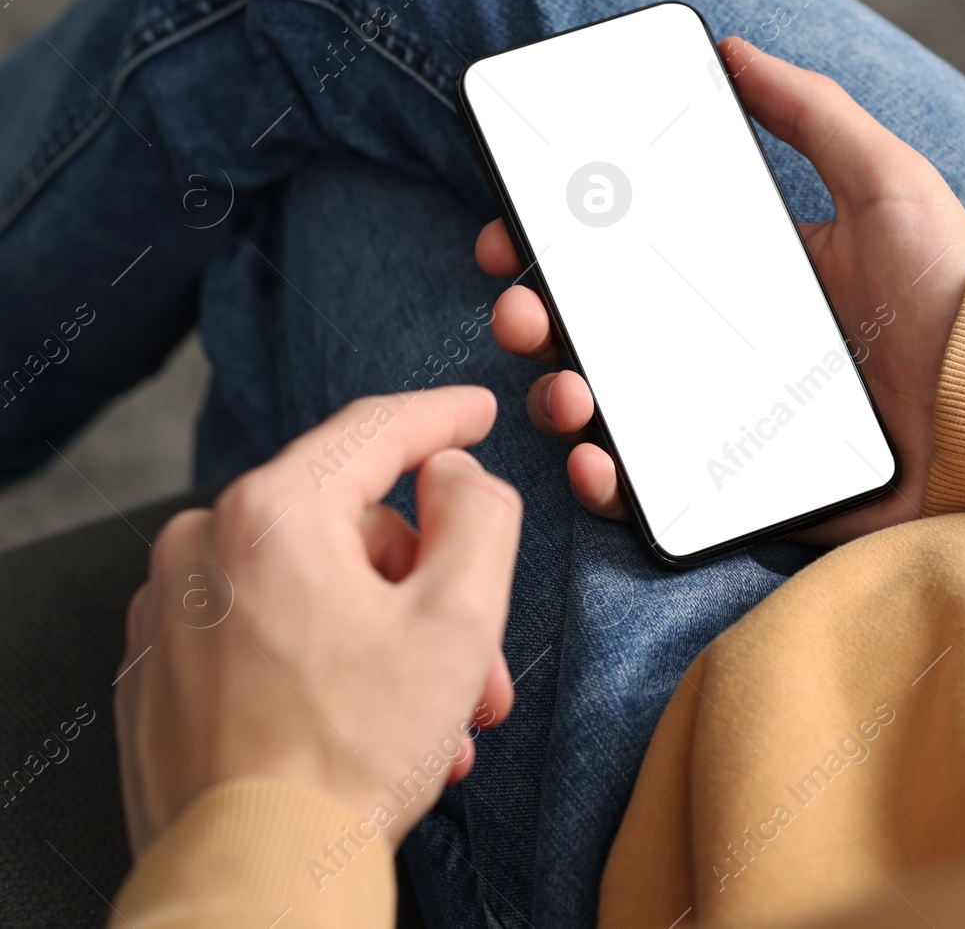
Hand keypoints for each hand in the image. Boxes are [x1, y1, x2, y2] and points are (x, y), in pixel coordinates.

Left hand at [115, 386, 521, 855]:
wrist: (254, 877)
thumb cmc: (349, 758)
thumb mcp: (459, 619)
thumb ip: (478, 515)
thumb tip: (458, 475)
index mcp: (270, 515)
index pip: (373, 432)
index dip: (442, 418)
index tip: (477, 415)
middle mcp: (201, 548)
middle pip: (349, 528)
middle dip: (427, 589)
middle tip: (476, 660)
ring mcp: (170, 611)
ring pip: (311, 586)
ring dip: (386, 637)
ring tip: (433, 716)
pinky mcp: (159, 669)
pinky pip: (264, 631)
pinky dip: (325, 660)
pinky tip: (368, 722)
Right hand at [475, 37, 964, 545]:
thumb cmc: (955, 290)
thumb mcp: (885, 181)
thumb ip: (812, 112)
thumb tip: (733, 48)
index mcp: (737, 276)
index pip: (621, 258)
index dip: (553, 247)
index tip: (512, 235)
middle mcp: (717, 348)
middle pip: (594, 335)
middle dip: (532, 322)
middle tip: (522, 312)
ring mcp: (723, 423)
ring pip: (606, 414)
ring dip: (557, 400)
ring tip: (569, 392)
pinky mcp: (743, 490)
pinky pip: (655, 495)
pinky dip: (607, 484)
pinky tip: (597, 463)